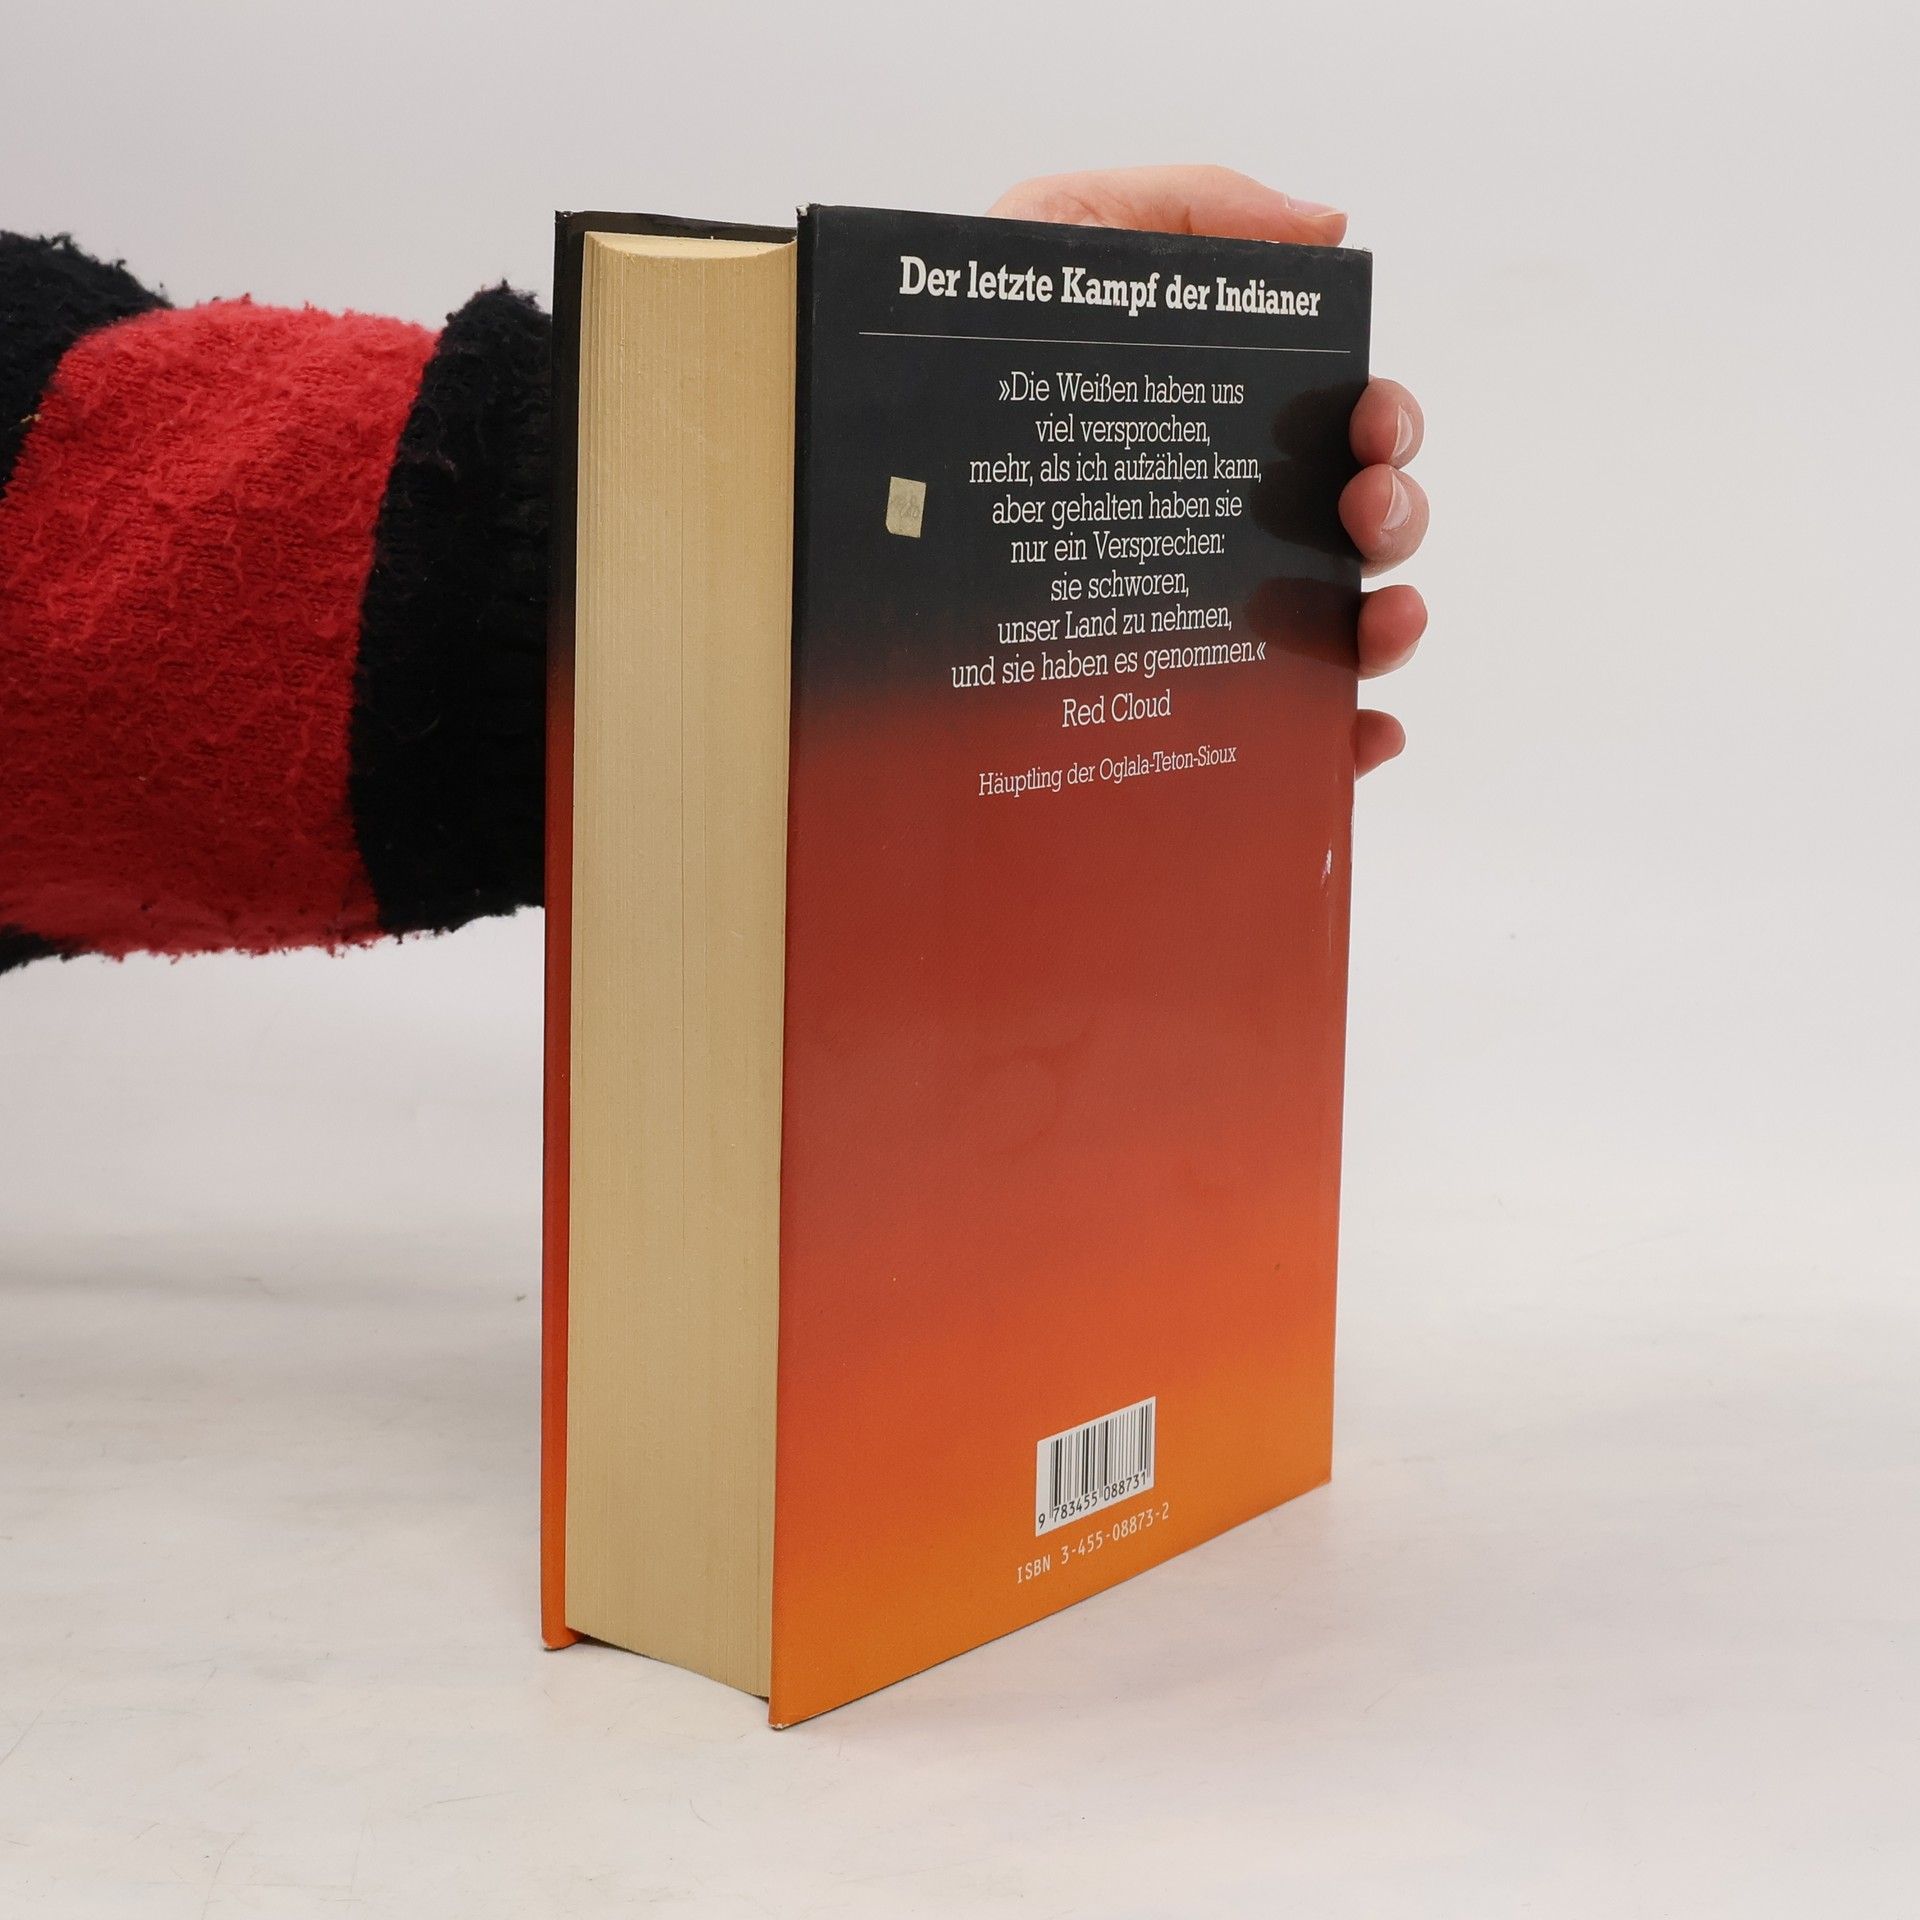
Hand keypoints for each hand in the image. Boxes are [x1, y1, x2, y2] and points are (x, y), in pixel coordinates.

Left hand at [990, 166, 1426, 775]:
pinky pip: (1277, 736)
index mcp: (1218, 431)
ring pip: (1338, 634)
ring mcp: (1201, 621)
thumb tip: (1325, 228)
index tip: (1369, 426)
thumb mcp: (1057, 234)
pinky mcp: (1164, 703)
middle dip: (1395, 517)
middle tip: (1362, 514)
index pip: (1337, 429)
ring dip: (1389, 627)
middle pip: (1357, 529)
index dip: (1383, 422)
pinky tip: (1360, 736)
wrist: (857, 465)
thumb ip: (1187, 208)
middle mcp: (1224, 528)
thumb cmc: (951, 352)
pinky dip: (1344, 743)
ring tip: (1377, 622)